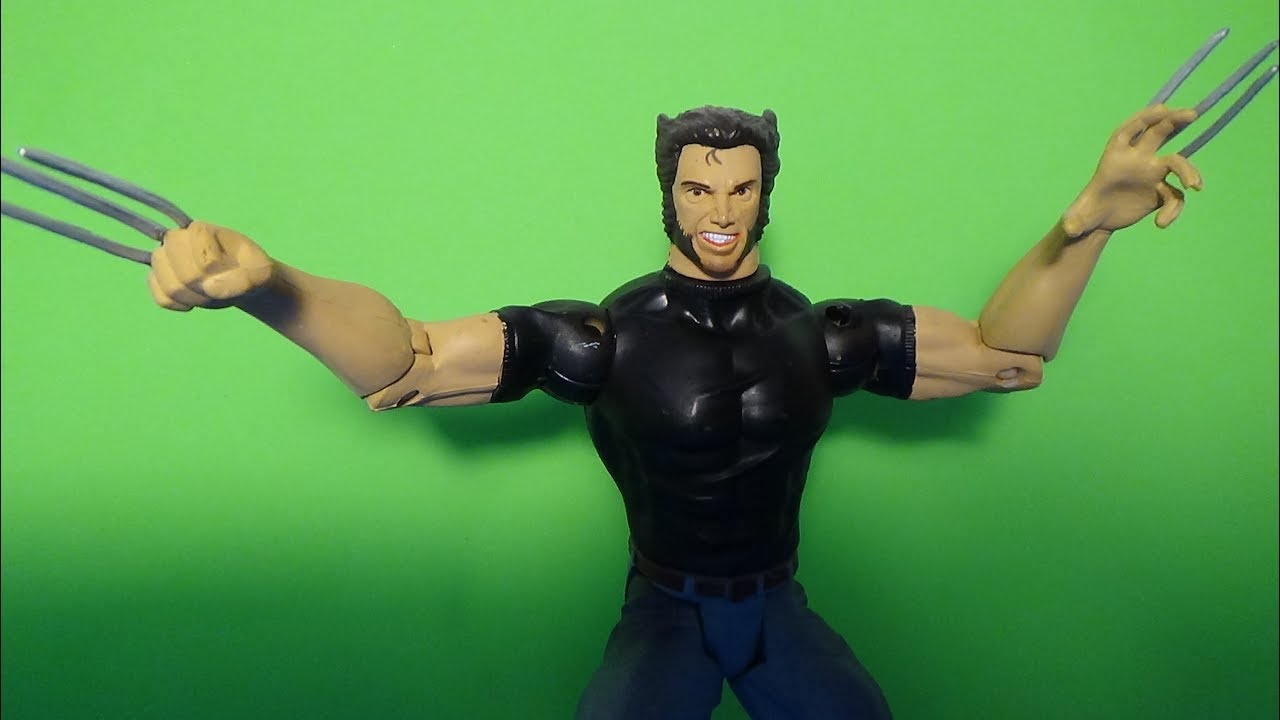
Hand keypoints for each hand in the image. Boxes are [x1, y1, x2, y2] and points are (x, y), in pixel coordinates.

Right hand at [0, 148, 271, 309]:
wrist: (251, 285)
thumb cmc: (256, 273)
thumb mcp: (261, 275)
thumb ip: (243, 281)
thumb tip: (212, 288)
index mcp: (193, 227)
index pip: (178, 238)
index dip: (169, 235)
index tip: (47, 162)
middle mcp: (172, 238)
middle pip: (169, 263)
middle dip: (200, 280)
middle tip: (218, 283)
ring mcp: (163, 259)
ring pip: (165, 282)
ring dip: (194, 296)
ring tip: (214, 290)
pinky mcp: (160, 279)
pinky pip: (158, 296)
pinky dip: (178, 303)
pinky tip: (194, 301)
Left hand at [1062, 105, 1202, 236]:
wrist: (1098, 221)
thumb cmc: (1085, 212)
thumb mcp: (1078, 217)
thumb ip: (1074, 221)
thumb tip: (1069, 229)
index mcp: (1115, 157)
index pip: (1129, 130)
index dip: (1144, 118)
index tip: (1162, 109)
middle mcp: (1137, 160)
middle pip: (1158, 132)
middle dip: (1174, 119)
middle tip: (1192, 114)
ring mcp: (1152, 174)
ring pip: (1177, 163)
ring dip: (1188, 171)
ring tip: (1194, 187)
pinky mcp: (1161, 192)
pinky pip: (1175, 195)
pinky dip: (1174, 209)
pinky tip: (1161, 223)